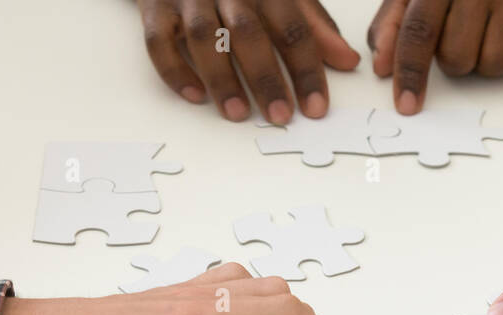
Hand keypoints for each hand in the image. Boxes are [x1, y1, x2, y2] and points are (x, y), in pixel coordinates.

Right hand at [139, 0, 359, 122]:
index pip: (293, 28)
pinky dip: (175, 71)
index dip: (307, 70)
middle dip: (266, 77)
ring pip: (203, 36)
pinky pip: (159, 41)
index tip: (316, 108)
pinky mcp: (155, 7)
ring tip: (237, 114)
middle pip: (248, 32)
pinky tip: (195, 96)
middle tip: (280, 116)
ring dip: (222, 78)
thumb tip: (348, 61)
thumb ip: (314, 27)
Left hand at [367, 0, 502, 114]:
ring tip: (491, 32)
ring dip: (489, 62)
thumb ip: (393, 24)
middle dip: (456, 61)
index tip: (407, 106)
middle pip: (458, 59)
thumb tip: (382, 67)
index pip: (419, 30)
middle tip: (464, 34)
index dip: (410, 71)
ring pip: (495, 65)